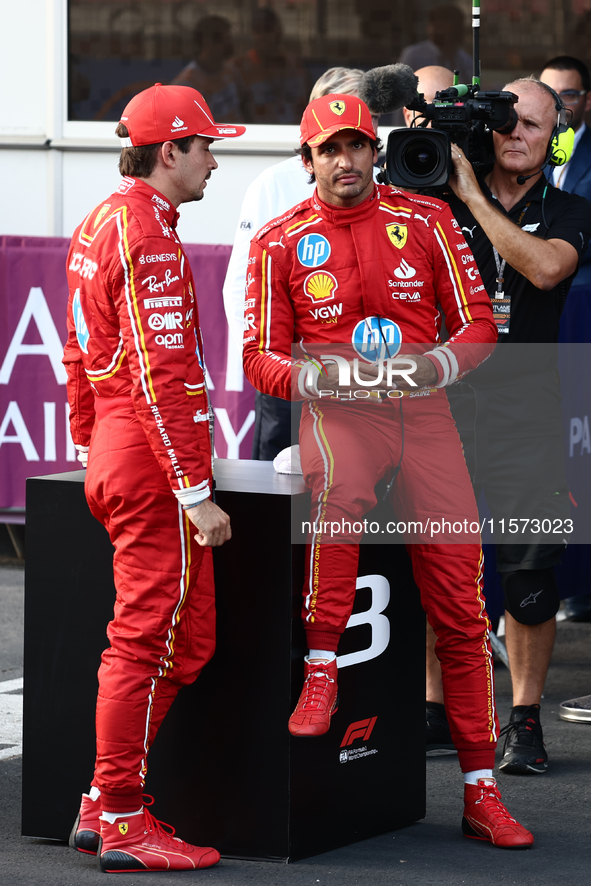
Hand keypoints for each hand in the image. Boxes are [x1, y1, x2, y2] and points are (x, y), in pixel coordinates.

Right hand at [185, 498, 231, 546]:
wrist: (196, 499)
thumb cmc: (202, 504)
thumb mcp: (214, 513)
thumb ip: (215, 523)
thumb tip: (210, 533)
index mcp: (225, 519)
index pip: (227, 536)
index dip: (219, 539)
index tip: (213, 538)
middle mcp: (223, 523)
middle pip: (221, 541)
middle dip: (212, 542)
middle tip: (205, 538)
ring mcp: (217, 527)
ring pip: (213, 543)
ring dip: (205, 542)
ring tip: (199, 536)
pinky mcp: (209, 529)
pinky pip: (207, 542)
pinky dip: (201, 542)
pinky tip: (197, 537)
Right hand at [319, 354, 436, 396]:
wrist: (322, 379)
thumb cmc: (337, 370)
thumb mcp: (349, 364)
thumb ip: (361, 367)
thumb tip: (375, 370)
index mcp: (355, 366)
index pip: (373, 370)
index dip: (383, 373)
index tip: (391, 375)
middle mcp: (354, 375)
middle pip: (374, 379)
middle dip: (386, 382)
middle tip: (395, 384)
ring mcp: (352, 385)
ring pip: (371, 388)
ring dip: (382, 390)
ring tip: (391, 391)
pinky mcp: (350, 393)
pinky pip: (363, 396)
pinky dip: (373, 399)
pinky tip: (380, 400)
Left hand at [448, 144, 484, 207]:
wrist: (473, 196)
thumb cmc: (467, 191)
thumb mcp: (455, 182)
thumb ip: (450, 176)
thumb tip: (444, 174)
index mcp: (464, 166)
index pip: (458, 153)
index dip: (452, 148)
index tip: (445, 146)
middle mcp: (465, 164)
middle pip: (457, 150)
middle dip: (450, 145)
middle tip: (443, 142)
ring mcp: (465, 165)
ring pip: (457, 152)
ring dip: (451, 147)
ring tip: (443, 143)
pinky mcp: (463, 168)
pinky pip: (457, 158)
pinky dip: (451, 154)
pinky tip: (447, 151)